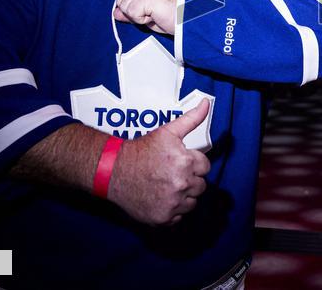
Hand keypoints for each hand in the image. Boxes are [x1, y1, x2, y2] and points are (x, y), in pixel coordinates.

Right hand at [108, 99, 211, 225]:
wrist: (114, 171)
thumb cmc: (142, 150)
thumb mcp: (168, 131)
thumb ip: (192, 118)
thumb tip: (207, 103)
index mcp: (186, 162)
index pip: (205, 167)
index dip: (193, 163)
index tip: (180, 162)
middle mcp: (181, 184)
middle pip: (200, 186)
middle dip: (190, 179)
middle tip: (171, 173)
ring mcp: (172, 203)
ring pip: (192, 202)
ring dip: (183, 196)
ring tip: (166, 185)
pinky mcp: (163, 218)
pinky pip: (179, 217)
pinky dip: (172, 210)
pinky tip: (161, 198)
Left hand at [114, 0, 175, 34]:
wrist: (187, 19)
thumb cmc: (173, 16)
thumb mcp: (147, 13)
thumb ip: (130, 11)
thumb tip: (115, 13)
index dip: (131, 8)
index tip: (147, 12)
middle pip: (121, 0)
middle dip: (133, 12)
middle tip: (151, 14)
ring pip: (125, 7)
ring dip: (138, 17)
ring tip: (155, 14)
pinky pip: (132, 13)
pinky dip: (142, 20)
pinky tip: (155, 16)